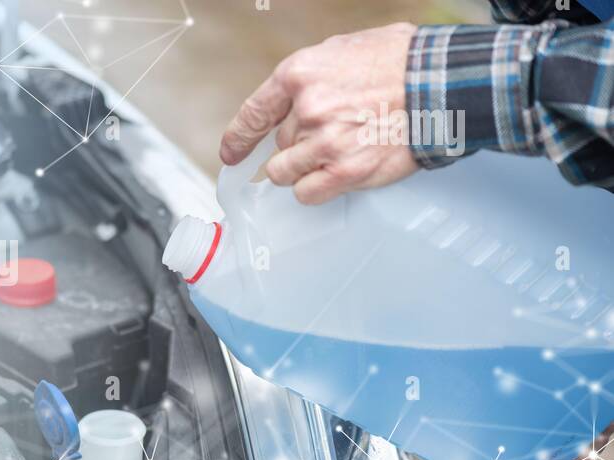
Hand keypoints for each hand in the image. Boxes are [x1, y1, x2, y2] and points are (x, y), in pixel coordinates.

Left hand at [219, 23, 419, 204]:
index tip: (231, 153)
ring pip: (285, 172)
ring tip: (339, 152)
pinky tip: (338, 174)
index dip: (238, 138)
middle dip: (300, 143)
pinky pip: (307, 193)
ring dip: (304, 168)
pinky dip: (316, 189)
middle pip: (280, 144)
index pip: (253, 114)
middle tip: (336, 133)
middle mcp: (307, 109)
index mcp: (300, 74)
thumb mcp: (344, 50)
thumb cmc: (402, 62)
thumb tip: (291, 103)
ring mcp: (325, 143)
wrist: (445, 82)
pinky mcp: (346, 171)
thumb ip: (311, 78)